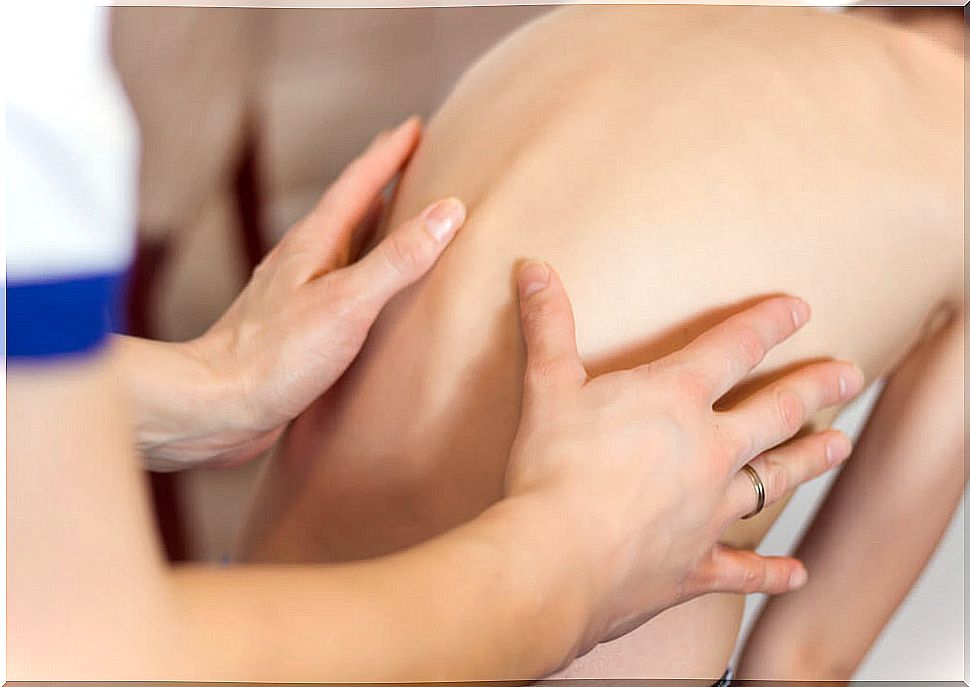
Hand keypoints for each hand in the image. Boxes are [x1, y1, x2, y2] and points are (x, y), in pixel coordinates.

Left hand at [126, 117, 467, 468]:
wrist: (217, 407)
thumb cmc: (275, 356)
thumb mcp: (348, 302)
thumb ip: (397, 258)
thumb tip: (448, 211)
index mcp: (314, 243)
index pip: (359, 183)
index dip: (390, 153)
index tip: (418, 127)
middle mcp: (304, 261)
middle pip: (352, 209)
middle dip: (385, 184)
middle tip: (418, 164)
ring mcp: (299, 293)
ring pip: (347, 248)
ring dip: (376, 229)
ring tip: (406, 221)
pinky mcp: (300, 328)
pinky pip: (344, 286)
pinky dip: (368, 274)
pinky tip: (378, 293)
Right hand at [505, 261, 862, 661]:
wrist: (557, 559)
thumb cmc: (552, 469)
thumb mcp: (546, 385)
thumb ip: (548, 326)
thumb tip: (534, 269)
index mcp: (676, 399)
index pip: (735, 347)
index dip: (768, 322)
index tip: (800, 308)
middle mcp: (710, 450)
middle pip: (778, 411)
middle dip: (817, 387)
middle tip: (851, 375)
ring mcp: (711, 511)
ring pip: (776, 479)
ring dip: (811, 459)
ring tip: (842, 445)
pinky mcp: (697, 566)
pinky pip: (745, 570)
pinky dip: (772, 572)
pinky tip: (796, 573)